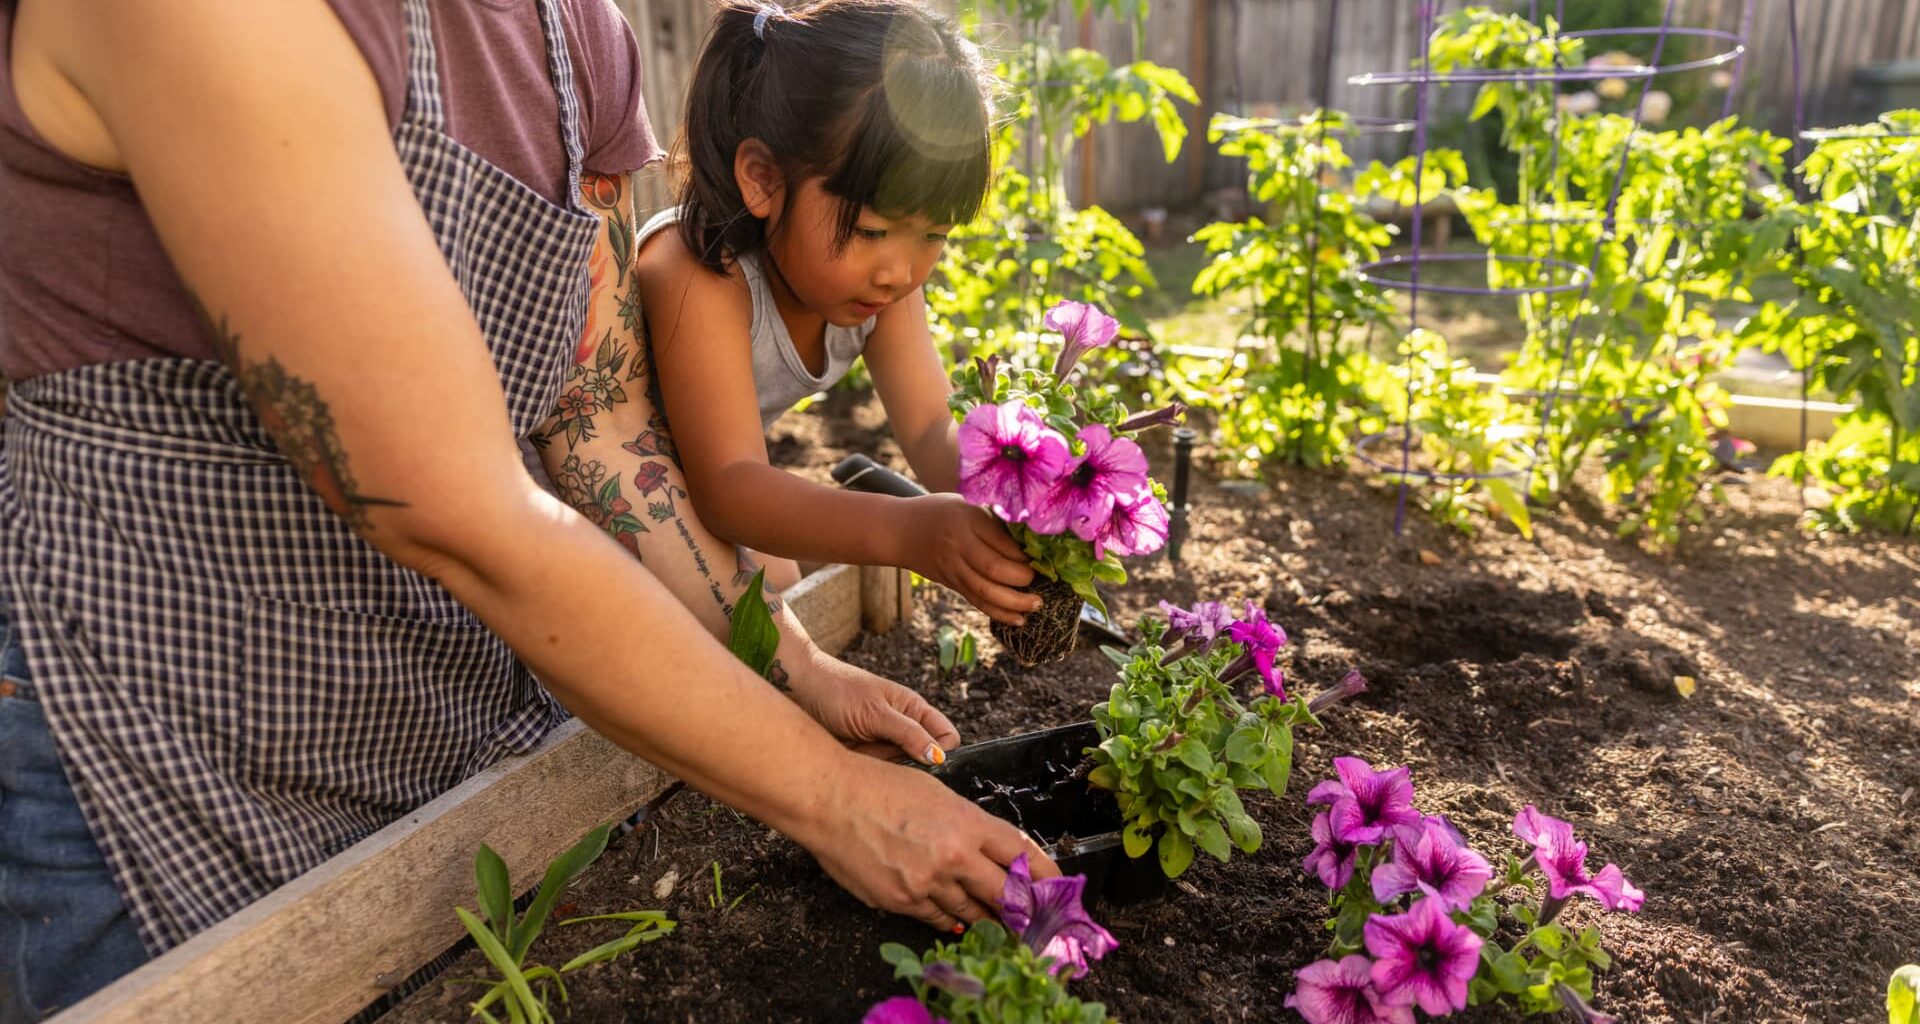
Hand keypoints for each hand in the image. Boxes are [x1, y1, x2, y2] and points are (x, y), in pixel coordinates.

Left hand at [789, 651, 959, 764]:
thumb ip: (909, 734)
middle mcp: (902, 729)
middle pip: (925, 760)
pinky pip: (879, 776)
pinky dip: (872, 778)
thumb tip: (938, 756)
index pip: (946, 738)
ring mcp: (883, 745)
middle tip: (892, 768)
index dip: (942, 753)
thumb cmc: (837, 690)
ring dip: (890, 775)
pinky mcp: (865, 759)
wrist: (796, 691)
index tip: (926, 765)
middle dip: (914, 769)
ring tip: (868, 765)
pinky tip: (858, 770)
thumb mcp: (876, 712)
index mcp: (914, 710)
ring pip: (902, 772)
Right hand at [799, 755, 1061, 930]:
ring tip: (998, 921)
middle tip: (1033, 915)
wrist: (830, 800)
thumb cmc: (879, 786)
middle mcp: (953, 857)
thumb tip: (989, 851)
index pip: (1020, 853)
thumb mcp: (935, 794)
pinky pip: (936, 918)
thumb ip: (966, 825)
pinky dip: (950, 920)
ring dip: (986, 916)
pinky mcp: (901, 902)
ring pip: (970, 911)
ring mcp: (927, 883)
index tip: (1055, 885)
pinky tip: (958, 922)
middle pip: (1003, 892)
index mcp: (966, 823)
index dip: (1043, 873)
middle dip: (1021, 906)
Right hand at [899, 494, 1039, 625]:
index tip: (1042, 558)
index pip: (1001, 542)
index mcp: (967, 519)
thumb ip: (994, 520)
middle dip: (1022, 579)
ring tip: (1036, 605)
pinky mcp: (951, 583)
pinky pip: (977, 601)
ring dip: (1014, 602)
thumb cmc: (940, 512)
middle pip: (994, 569)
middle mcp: (959, 545)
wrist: (899, 531)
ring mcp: (953, 568)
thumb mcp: (966, 504)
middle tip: (1040, 581)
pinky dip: (999, 613)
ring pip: (985, 591)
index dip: (1024, 555)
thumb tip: (1034, 541)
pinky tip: (1019, 618)